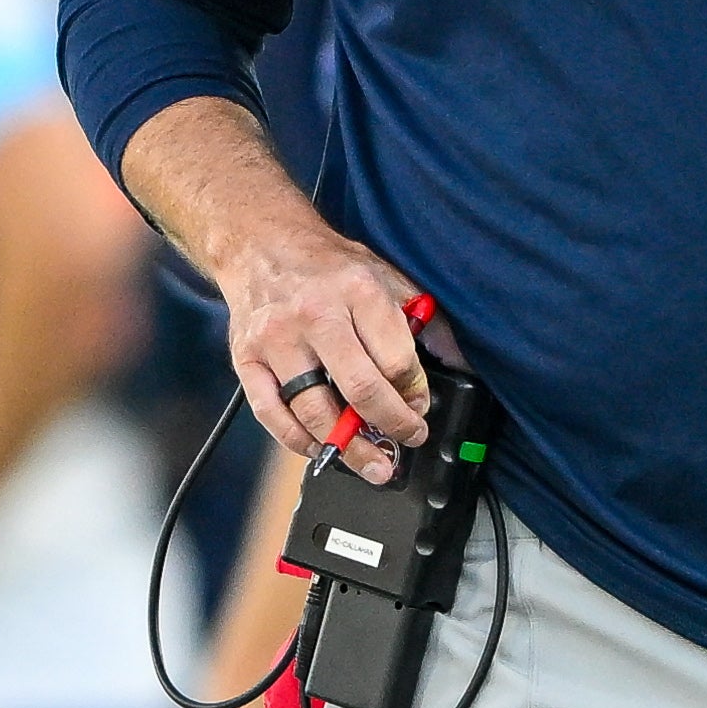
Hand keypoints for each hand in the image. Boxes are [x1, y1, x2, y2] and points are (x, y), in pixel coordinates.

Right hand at [211, 200, 429, 484]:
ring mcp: (277, 339)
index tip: (419, 405)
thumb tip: (459, 361)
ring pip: (315, 409)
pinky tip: (321, 448)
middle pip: (361, 388)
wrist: (261, 243)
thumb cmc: (328, 266)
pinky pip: (271, 413)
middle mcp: (316, 315)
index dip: (415, 393)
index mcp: (358, 291)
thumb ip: (422, 318)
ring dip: (348, 447)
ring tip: (373, 464)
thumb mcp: (384, 275)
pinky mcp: (247, 358)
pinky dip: (298, 440)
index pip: (397, 359)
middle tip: (408, 440)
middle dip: (391, 425)